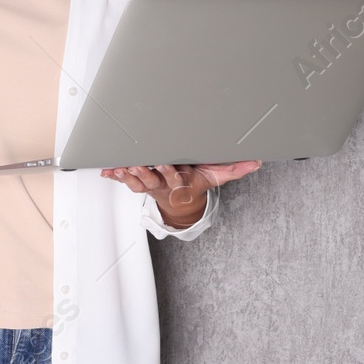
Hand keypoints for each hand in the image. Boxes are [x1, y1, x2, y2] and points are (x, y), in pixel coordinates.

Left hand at [100, 161, 262, 228]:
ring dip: (126, 176)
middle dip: (143, 173)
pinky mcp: (139, 182)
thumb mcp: (217, 176)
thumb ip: (235, 169)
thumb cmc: (197, 182)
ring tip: (119, 167)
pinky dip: (115, 176)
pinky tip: (107, 171)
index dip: (169, 173)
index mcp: (181, 183)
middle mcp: (163, 185)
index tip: (164, 164)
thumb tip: (257, 162)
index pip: (175, 179)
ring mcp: (150, 184)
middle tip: (135, 164)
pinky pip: (125, 180)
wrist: (182, 201)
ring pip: (136, 182)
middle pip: (152, 180)